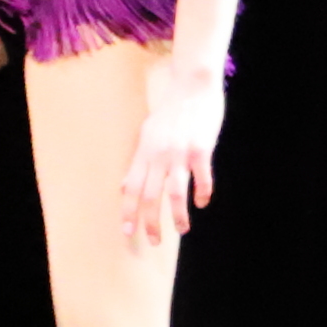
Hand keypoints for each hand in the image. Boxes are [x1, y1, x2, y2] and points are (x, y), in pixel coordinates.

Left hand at [118, 64, 227, 244]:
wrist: (192, 85)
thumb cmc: (171, 110)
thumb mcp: (148, 133)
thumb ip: (139, 160)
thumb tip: (125, 185)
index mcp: (144, 151)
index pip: (131, 187)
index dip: (127, 211)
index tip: (127, 231)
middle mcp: (159, 154)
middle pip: (150, 196)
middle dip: (150, 222)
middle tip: (153, 241)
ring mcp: (180, 152)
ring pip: (175, 192)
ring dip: (177, 216)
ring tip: (181, 230)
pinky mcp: (201, 149)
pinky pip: (201, 178)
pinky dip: (202, 193)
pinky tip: (202, 202)